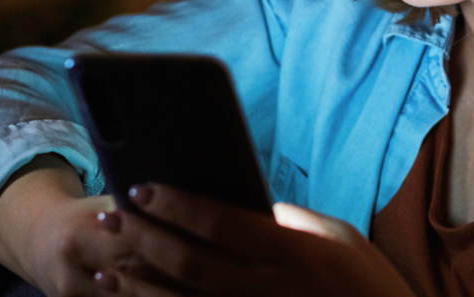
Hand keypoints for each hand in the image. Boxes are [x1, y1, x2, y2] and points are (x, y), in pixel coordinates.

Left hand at [0, 157, 413, 296]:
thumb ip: (290, 219)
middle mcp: (273, 290)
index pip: (221, 222)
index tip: (140, 187)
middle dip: (144, 238)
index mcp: (297, 254)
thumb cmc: (367, 283)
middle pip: (191, 263)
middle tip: (110, 215)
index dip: (175, 204)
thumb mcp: (339, 239)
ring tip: (107, 264)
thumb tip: (242, 202)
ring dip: (137, 285)